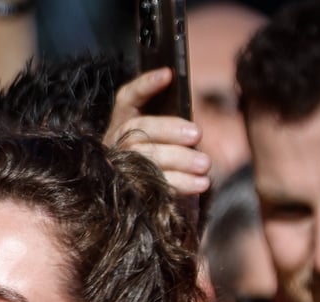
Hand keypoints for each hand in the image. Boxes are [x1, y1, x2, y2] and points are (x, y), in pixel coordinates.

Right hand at [104, 68, 210, 195]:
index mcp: (122, 124)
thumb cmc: (163, 167)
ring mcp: (117, 170)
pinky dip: (180, 184)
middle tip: (197, 134)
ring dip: (179, 160)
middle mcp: (115, 145)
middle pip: (138, 131)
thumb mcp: (165, 142)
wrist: (149, 209)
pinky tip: (200, 184)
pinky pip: (153, 188)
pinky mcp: (128, 194)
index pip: (127, 99)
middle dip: (168, 130)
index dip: (145, 86)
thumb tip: (193, 126)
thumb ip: (172, 129)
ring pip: (145, 160)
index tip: (168, 74)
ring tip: (205, 164)